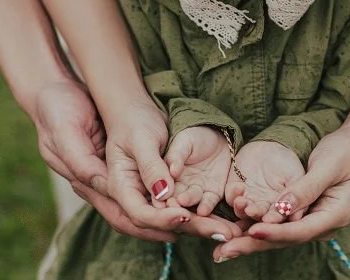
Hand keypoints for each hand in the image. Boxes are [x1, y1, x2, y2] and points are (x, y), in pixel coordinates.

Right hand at [33, 79, 176, 240]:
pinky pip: (135, 190)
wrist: (51, 94)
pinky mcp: (111, 167)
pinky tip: (174, 197)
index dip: (150, 219)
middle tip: (188, 226)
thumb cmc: (57, 110)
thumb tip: (106, 187)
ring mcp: (102, 177)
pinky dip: (155, 198)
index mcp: (83, 178)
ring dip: (159, 216)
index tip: (177, 220)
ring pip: (134, 208)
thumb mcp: (66, 131)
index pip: (121, 211)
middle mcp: (93, 184)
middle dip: (158, 226)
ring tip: (186, 219)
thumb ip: (83, 163)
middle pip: (130, 217)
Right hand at [105, 106, 239, 239]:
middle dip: (192, 229)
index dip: (163, 218)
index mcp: (121, 188)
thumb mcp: (142, 141)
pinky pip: (183, 210)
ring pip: (174, 222)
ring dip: (201, 228)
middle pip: (161, 225)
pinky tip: (222, 222)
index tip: (186, 215)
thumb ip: (152, 167)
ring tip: (228, 233)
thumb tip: (163, 194)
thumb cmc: (135, 122)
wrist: (136, 114)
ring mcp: (151, 199)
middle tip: (221, 235)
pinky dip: (202, 216)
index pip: (140, 214)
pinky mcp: (167, 195)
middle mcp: (136, 199)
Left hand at [213, 126, 349, 260]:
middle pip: (285, 240)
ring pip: (279, 235)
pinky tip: (236, 232)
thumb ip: (305, 188)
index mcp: (334, 215)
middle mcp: (323, 224)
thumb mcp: (327, 166)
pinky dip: (257, 228)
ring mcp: (314, 220)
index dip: (273, 232)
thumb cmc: (347, 151)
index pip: (299, 231)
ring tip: (222, 249)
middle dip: (253, 245)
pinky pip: (279, 224)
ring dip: (251, 241)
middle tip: (222, 252)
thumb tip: (281, 209)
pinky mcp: (304, 213)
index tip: (249, 231)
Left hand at [225, 141, 304, 221]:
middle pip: (258, 220)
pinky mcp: (234, 192)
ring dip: (241, 209)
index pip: (278, 221)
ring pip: (242, 213)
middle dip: (255, 215)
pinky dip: (233, 195)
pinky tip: (239, 186)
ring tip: (241, 201)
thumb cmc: (288, 162)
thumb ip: (299, 195)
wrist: (270, 146)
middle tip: (251, 211)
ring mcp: (249, 202)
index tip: (269, 219)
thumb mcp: (296, 177)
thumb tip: (297, 218)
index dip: (274, 222)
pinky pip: (231, 198)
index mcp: (281, 210)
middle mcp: (264, 210)